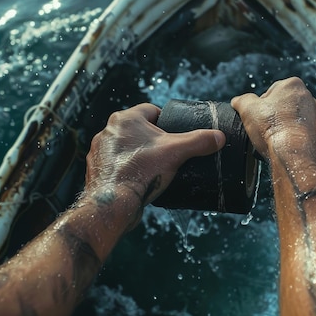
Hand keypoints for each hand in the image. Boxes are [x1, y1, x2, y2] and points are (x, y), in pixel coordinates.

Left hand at [84, 103, 224, 208]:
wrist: (114, 204)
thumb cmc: (141, 172)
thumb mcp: (177, 153)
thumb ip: (199, 141)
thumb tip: (219, 137)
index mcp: (126, 119)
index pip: (152, 111)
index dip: (167, 122)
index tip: (176, 136)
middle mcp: (109, 130)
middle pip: (139, 129)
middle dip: (153, 140)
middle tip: (168, 154)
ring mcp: (99, 150)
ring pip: (126, 146)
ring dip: (138, 154)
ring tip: (154, 168)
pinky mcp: (95, 168)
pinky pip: (116, 163)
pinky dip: (126, 168)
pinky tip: (138, 179)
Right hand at [231, 77, 315, 160]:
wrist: (295, 154)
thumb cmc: (273, 128)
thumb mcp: (247, 109)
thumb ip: (242, 100)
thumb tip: (238, 101)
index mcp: (293, 85)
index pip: (271, 92)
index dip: (260, 106)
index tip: (257, 118)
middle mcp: (310, 98)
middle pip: (285, 106)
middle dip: (275, 117)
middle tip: (265, 130)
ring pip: (296, 121)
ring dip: (286, 128)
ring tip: (276, 140)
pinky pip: (305, 135)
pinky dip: (297, 140)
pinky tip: (288, 147)